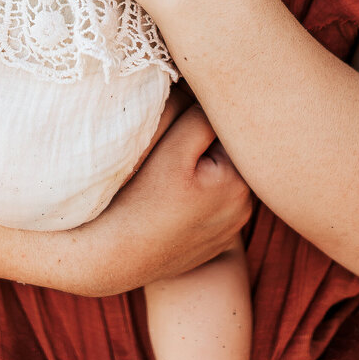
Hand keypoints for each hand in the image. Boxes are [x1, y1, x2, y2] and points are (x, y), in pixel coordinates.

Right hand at [67, 107, 251, 295]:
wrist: (114, 258)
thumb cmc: (141, 201)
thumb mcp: (174, 148)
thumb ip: (201, 116)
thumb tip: (219, 101)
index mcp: (241, 182)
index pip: (225, 134)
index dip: (197, 126)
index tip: (172, 138)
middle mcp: (243, 209)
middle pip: (222, 158)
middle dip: (200, 151)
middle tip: (165, 160)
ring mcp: (228, 230)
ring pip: (214, 181)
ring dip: (196, 174)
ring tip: (163, 185)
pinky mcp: (211, 243)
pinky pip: (206, 207)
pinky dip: (192, 200)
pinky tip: (165, 207)